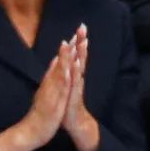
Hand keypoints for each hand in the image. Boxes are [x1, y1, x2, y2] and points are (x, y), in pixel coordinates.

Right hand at [20, 40, 73, 148]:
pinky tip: (67, 68)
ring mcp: (50, 92)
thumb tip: (56, 61)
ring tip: (70, 45)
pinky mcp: (52, 101)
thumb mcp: (46, 91)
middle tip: (75, 34)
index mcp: (49, 83)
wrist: (30, 131)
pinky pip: (58, 88)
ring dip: (64, 58)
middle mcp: (49, 84)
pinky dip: (62, 77)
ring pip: (58, 72)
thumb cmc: (40, 113)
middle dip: (67, 49)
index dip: (67, 49)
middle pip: (59, 64)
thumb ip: (50, 75)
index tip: (74, 35)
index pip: (59, 63)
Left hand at [63, 24, 99, 150]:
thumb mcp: (66, 86)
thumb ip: (67, 73)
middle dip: (81, 42)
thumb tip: (66, 62)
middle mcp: (77, 78)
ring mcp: (77, 86)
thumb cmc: (68, 104)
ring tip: (83, 41)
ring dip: (81, 54)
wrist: (74, 123)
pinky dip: (77, 72)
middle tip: (83, 27)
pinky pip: (76, 82)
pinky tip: (78, 63)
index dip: (78, 41)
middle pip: (80, 56)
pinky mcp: (75, 95)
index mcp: (74, 75)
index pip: (77, 55)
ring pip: (80, 67)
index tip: (79, 27)